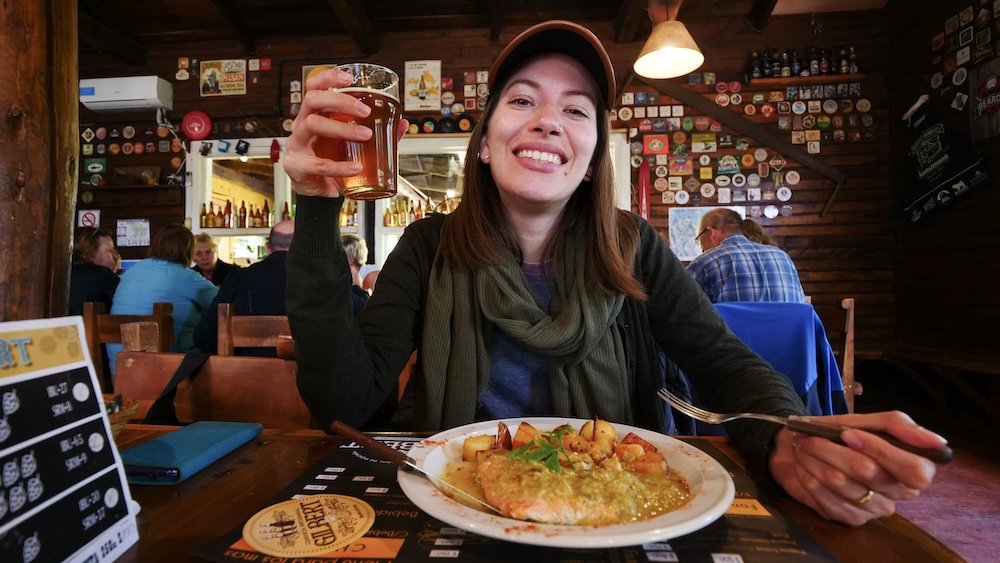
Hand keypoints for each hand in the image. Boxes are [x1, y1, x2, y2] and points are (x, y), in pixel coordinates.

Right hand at [284, 68, 408, 197]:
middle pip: (313, 100)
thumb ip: (377, 133)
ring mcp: (297, 143)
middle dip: (340, 101)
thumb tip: (402, 124)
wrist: (316, 190)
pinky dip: (339, 166)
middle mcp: (302, 124)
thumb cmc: (331, 159)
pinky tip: (355, 167)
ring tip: (365, 136)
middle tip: (364, 111)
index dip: (328, 78)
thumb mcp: (352, 143)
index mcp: (314, 114)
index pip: (314, 87)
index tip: (349, 78)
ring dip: (341, 128)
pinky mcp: (298, 166)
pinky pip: (318, 164)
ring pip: (313, 124)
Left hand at [768, 410, 944, 525]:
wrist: (801, 448)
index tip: (849, 434)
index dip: (881, 451)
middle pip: (871, 473)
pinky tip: (804, 468)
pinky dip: (809, 477)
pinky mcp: (851, 519)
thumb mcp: (868, 421)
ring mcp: (875, 509)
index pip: (914, 470)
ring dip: (815, 460)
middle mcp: (899, 493)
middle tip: (811, 439)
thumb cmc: (840, 435)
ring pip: (843, 483)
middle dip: (835, 451)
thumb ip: (899, 426)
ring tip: (803, 449)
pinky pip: (827, 499)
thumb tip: (937, 441)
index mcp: (912, 468)